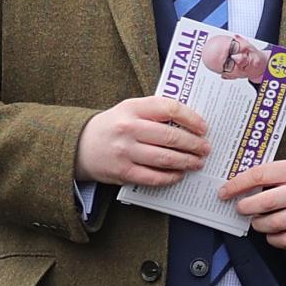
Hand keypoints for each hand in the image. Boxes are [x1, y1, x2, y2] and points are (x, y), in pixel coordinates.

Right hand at [78, 97, 208, 187]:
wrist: (79, 145)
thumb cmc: (113, 126)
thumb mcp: (129, 110)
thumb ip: (155, 112)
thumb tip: (191, 122)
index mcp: (132, 108)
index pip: (169, 108)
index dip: (191, 118)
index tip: (203, 127)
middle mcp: (128, 128)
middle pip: (171, 137)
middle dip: (194, 144)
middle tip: (206, 148)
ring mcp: (125, 151)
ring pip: (165, 158)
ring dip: (187, 162)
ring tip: (198, 162)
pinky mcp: (123, 172)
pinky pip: (154, 177)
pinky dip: (171, 177)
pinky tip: (180, 175)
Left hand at [220, 158, 285, 250]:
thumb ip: (270, 174)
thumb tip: (238, 186)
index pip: (259, 176)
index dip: (237, 185)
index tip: (224, 192)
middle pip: (265, 202)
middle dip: (245, 207)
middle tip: (241, 208)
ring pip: (274, 224)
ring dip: (258, 224)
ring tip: (257, 220)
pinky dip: (273, 239)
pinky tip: (271, 233)